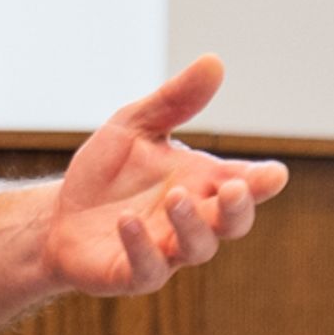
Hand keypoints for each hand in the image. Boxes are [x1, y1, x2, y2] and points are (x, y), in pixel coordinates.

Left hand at [41, 55, 288, 297]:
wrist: (58, 214)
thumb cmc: (107, 173)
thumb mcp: (135, 126)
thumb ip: (174, 100)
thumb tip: (214, 61)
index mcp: (201, 184)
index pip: (243, 184)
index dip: (262, 182)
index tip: (275, 174)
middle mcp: (191, 221)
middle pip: (230, 223)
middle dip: (238, 209)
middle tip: (235, 189)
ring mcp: (164, 251)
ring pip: (196, 248)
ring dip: (190, 224)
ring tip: (175, 197)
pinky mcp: (130, 274)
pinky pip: (146, 269)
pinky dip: (141, 247)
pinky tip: (128, 222)